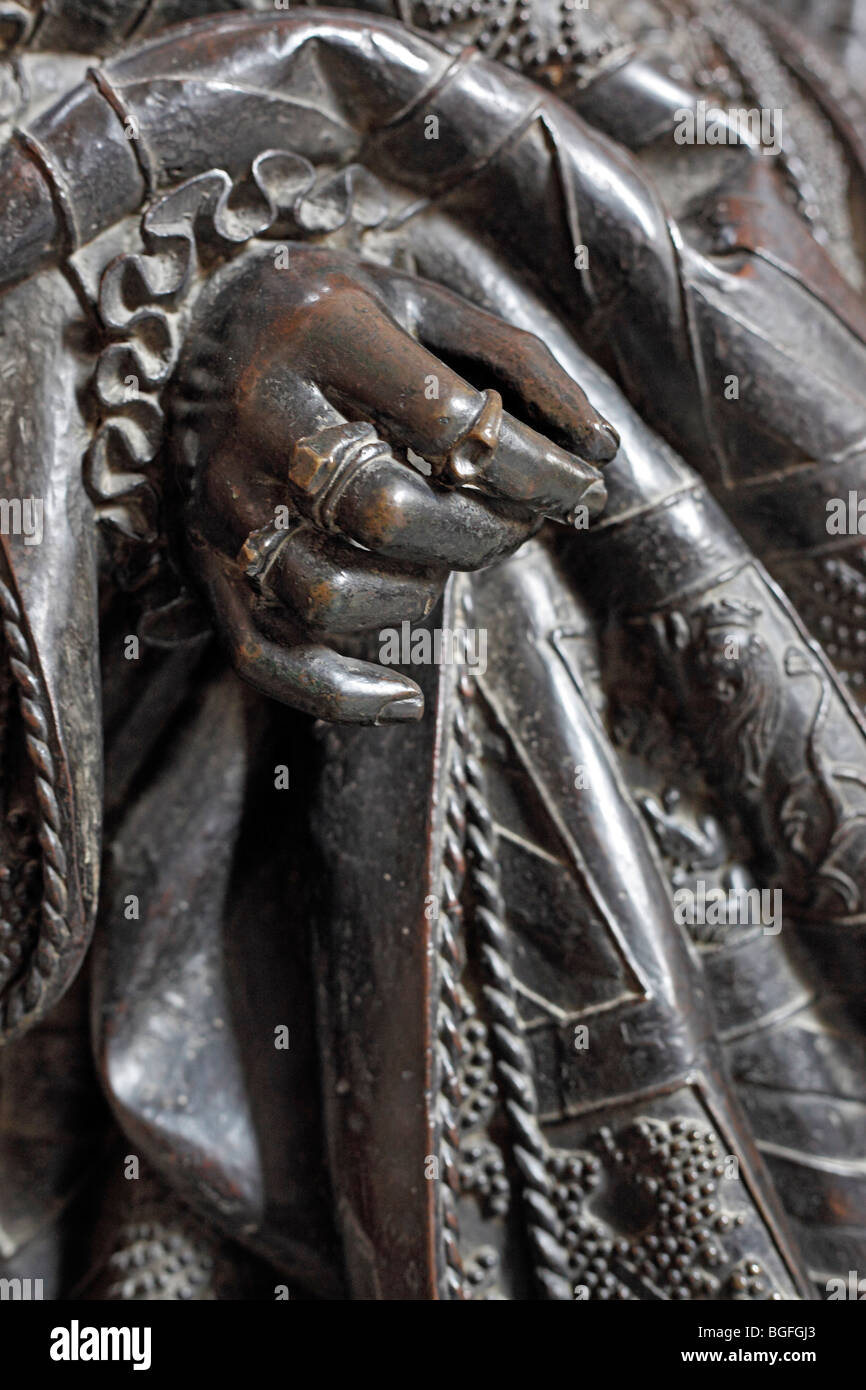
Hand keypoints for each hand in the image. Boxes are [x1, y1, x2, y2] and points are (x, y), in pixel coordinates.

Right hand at [172, 245, 617, 722]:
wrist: (197, 319)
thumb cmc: (332, 313)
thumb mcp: (425, 303)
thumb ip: (517, 363)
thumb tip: (600, 448)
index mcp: (323, 333)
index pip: (446, 421)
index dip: (535, 468)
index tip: (583, 485)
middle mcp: (260, 415)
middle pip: (387, 514)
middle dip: (485, 535)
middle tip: (521, 522)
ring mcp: (224, 495)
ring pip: (327, 594)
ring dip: (419, 596)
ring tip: (447, 560)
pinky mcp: (205, 555)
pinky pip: (263, 653)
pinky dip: (339, 694)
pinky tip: (404, 697)